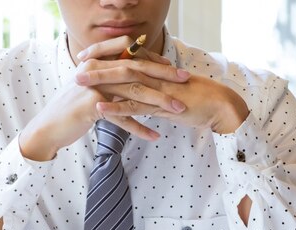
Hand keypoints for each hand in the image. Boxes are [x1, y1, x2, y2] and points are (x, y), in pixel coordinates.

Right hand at [19, 36, 189, 160]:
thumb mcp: (92, 89)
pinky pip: (122, 117)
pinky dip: (140, 128)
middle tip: (186, 80)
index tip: (172, 68)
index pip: (131, 53)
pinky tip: (154, 136)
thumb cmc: (73, 109)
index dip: (152, 59)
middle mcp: (97, 69)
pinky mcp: (91, 106)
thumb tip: (130, 77)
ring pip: (134, 92)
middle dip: (164, 75)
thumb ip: (109, 80)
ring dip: (160, 102)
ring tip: (178, 110)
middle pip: (137, 69)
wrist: (50, 127)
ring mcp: (94, 87)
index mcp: (98, 62)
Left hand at [78, 68, 249, 134]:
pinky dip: (116, 106)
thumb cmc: (199, 102)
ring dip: (100, 82)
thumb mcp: (172, 96)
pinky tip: (100, 108)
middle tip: (75, 64)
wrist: (220, 106)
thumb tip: (142, 101)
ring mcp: (158, 89)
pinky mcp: (162, 105)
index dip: (106, 55)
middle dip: (97, 64)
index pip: (126, 57)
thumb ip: (155, 96)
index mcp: (156, 70)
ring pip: (124, 82)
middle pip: (120, 65)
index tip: (87, 56)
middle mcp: (154, 75)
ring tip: (79, 83)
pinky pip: (135, 105)